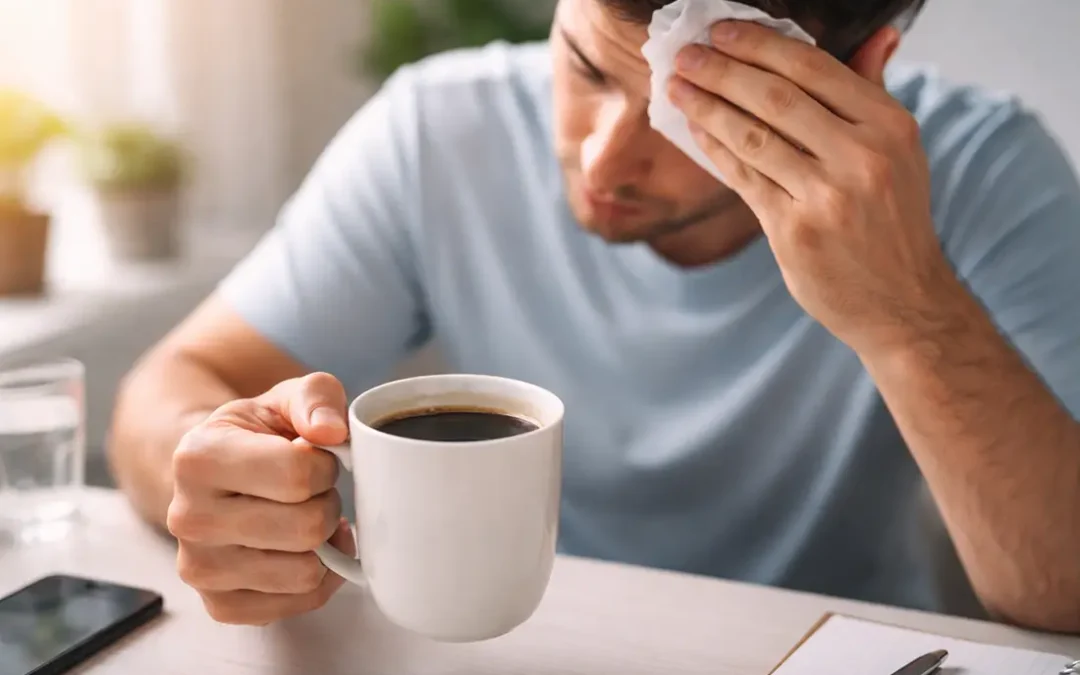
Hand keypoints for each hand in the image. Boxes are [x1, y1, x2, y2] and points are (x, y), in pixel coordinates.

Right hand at [167, 372, 354, 624]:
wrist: (220, 473)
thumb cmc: (261, 434)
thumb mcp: (288, 397)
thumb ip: (317, 398)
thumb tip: (332, 431)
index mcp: (198, 457)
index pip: (297, 474)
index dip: (324, 465)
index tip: (312, 457)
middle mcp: (188, 517)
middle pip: (305, 528)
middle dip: (326, 504)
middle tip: (312, 491)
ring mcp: (200, 568)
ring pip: (305, 572)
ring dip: (322, 543)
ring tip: (303, 516)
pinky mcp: (220, 604)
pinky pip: (297, 604)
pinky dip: (317, 579)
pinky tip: (303, 550)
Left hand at [668, 21, 958, 355]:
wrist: (902, 301)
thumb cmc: (892, 220)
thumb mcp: (900, 153)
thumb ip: (874, 93)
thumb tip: (879, 33)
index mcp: (890, 126)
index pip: (814, 69)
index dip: (761, 45)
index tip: (722, 30)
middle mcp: (863, 156)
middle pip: (777, 97)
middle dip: (723, 70)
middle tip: (686, 55)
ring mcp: (828, 196)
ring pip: (753, 136)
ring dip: (707, 107)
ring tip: (678, 88)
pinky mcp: (795, 230)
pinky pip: (744, 178)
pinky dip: (715, 150)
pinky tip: (695, 130)